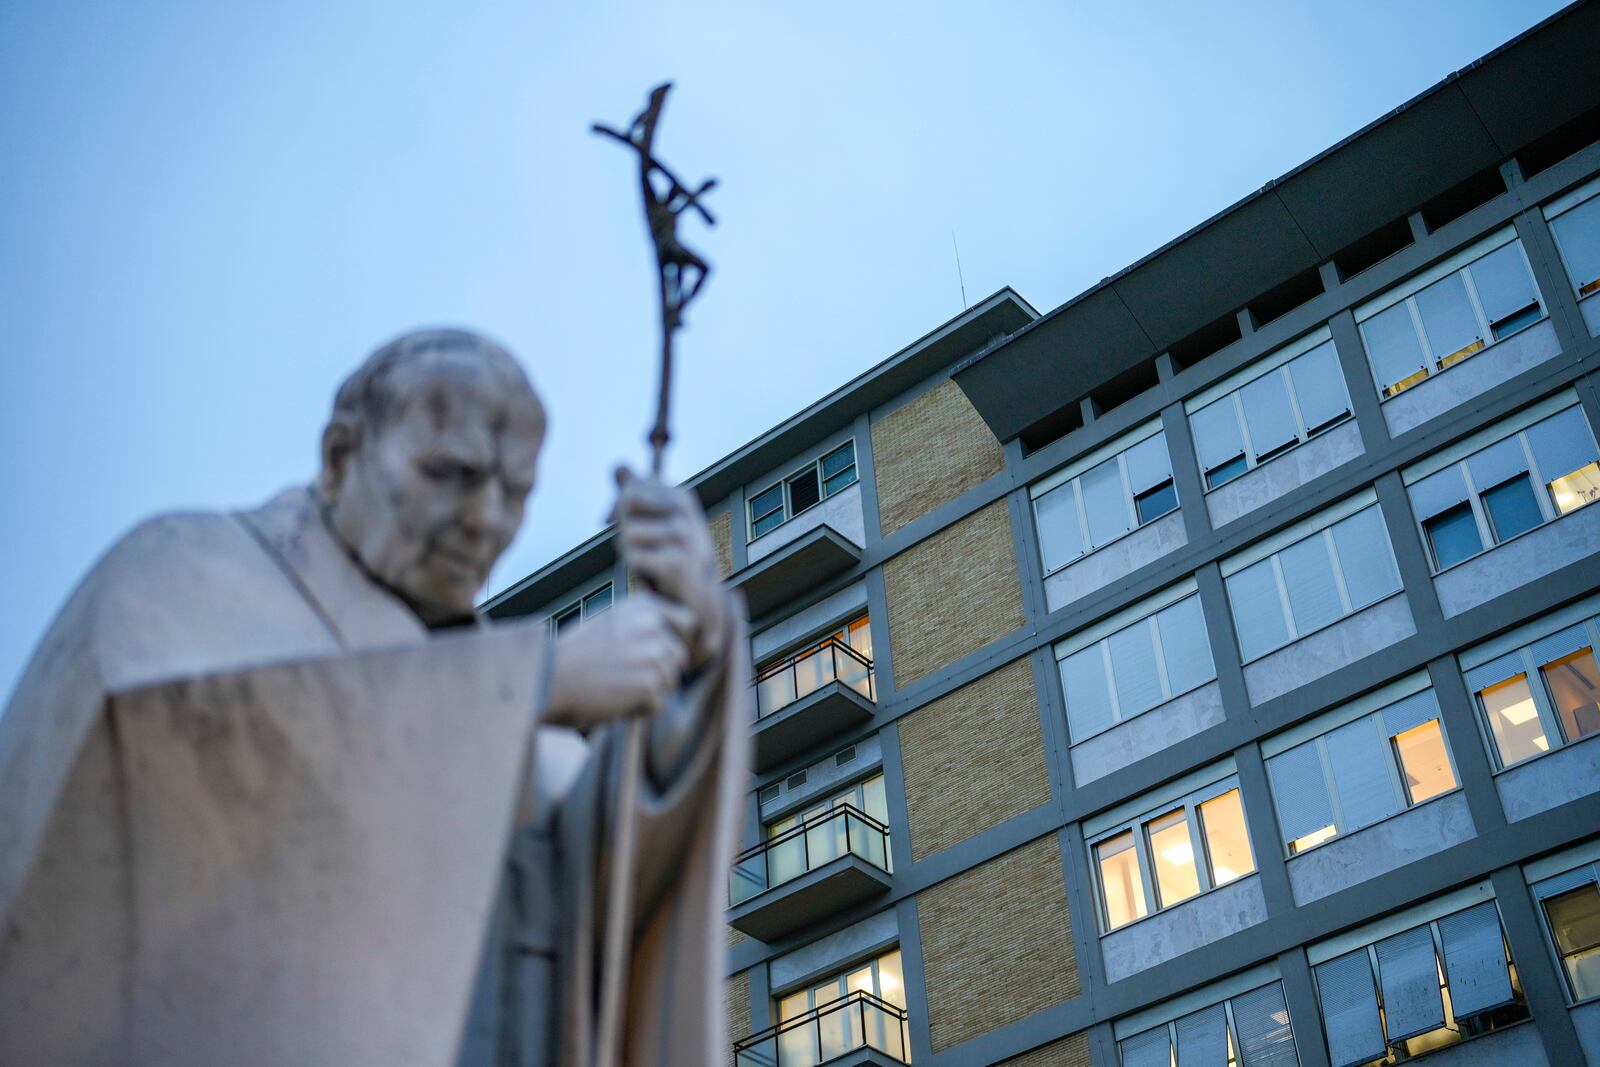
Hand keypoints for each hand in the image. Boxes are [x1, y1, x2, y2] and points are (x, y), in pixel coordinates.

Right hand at [543, 590, 693, 730]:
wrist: (549, 679)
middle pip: (680, 656)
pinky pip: (658, 704)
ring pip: (670, 682)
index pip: (687, 622)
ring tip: (615, 687)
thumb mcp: (609, 622)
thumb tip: (669, 640)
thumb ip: (641, 624)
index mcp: (644, 606)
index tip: (660, 656)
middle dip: (660, 671)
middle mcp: (654, 625)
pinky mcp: (650, 683)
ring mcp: (654, 654)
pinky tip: (614, 701)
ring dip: (648, 691)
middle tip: (626, 678)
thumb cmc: (572, 656)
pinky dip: (639, 710)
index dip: (677, 642)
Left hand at [611, 467, 726, 667]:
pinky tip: (654, 575)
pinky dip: (637, 569)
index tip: (624, 524)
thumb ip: (636, 492)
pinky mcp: (676, 561)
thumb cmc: (675, 557)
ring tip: (651, 562)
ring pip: (628, 534)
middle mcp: (684, 511)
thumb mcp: (656, 521)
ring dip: (631, 552)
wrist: (701, 598)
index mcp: (680, 497)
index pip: (631, 488)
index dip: (619, 509)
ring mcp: (682, 535)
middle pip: (627, 506)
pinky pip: (633, 557)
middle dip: (625, 528)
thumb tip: (618, 464)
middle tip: (642, 547)